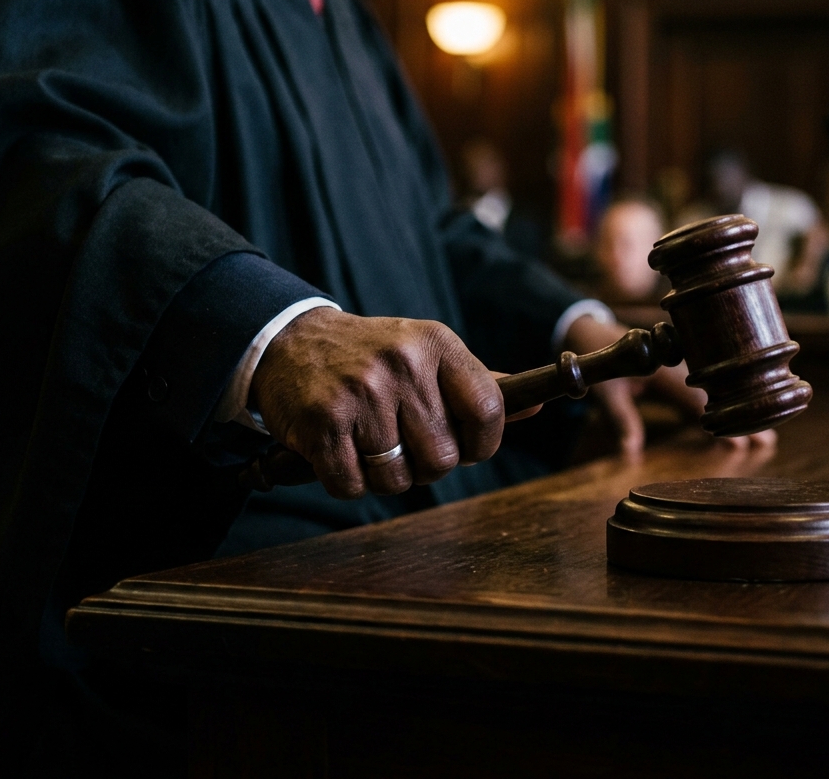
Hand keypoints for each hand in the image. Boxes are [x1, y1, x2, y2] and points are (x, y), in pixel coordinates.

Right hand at [249, 310, 504, 499]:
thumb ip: (479, 384)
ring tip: (369, 443)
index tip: (467, 447)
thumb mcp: (428, 354)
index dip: (484, 443)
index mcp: (436, 344)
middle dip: (426, 465)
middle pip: (442, 457)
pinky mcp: (322, 421)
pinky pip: (352, 486)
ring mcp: (360, 392)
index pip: (489, 408)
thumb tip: (535, 407)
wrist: (292, 341)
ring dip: (384, 476)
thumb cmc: (374, 357)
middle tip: (404, 444)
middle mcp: (402, 364)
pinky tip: (339, 450)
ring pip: (398, 479)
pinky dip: (347, 481)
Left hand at [563, 315, 772, 454]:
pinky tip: (747, 412)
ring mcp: (686, 362)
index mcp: (665, 370)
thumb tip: (629, 454)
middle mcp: (681, 364)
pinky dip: (731, 396)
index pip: (697, 400)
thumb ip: (621, 421)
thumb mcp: (607, 392)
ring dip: (742, 407)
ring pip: (719, 387)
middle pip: (717, 394)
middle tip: (767, 440)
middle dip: (742, 416)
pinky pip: (711, 383)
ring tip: (767, 432)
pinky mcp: (686, 363)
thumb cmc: (603, 361)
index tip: (738, 442)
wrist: (597, 331)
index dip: (719, 421)